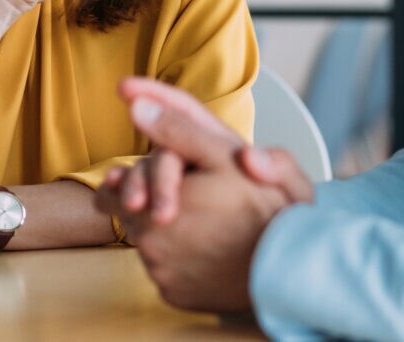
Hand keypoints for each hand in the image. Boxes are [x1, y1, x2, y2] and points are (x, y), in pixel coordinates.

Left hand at [96, 78, 313, 312]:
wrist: (291, 265)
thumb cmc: (261, 204)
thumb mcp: (223, 153)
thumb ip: (176, 129)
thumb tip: (137, 108)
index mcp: (156, 206)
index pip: (113, 191)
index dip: (126, 178)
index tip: (131, 174)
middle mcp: (151, 246)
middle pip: (129, 215)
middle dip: (146, 199)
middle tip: (174, 193)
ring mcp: (162, 275)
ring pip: (147, 242)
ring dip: (162, 228)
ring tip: (200, 216)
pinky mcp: (176, 296)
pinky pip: (165, 270)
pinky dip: (178, 256)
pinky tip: (207, 243)